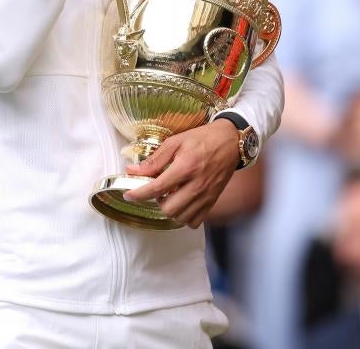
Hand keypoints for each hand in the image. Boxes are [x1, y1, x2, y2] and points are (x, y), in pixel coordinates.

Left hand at [123, 120, 239, 228]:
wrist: (230, 142)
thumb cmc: (203, 139)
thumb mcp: (175, 142)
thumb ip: (154, 160)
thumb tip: (133, 171)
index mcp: (186, 167)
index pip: (157, 188)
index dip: (139, 194)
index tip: (128, 194)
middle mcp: (197, 185)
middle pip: (168, 209)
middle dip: (156, 202)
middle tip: (156, 189)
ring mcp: (206, 196)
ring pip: (180, 218)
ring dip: (169, 209)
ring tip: (169, 194)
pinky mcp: (212, 201)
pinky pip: (194, 221)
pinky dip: (183, 216)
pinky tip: (181, 202)